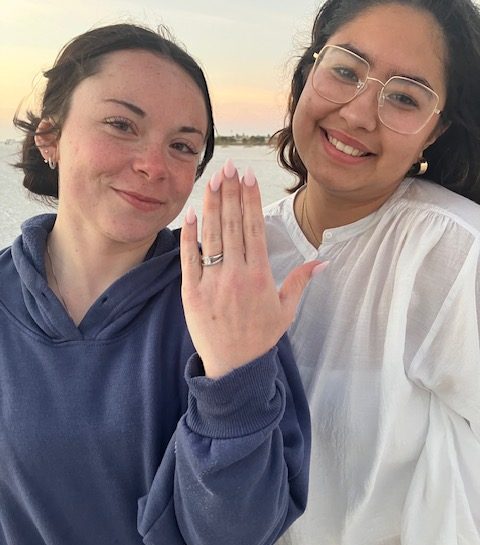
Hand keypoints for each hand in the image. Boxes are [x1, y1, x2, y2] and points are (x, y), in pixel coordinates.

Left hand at [180, 159, 323, 377]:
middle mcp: (237, 275)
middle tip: (229, 166)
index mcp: (261, 276)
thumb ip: (301, 281)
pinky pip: (189, 258)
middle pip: (232, 225)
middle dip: (230, 192)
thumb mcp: (286, 310)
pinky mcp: (192, 292)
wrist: (234, 367)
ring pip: (211, 236)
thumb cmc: (261, 337)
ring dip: (211, 205)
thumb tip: (323, 261)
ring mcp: (212, 282)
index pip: (254, 228)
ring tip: (212, 179)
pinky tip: (191, 213)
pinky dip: (190, 235)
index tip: (248, 178)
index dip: (250, 200)